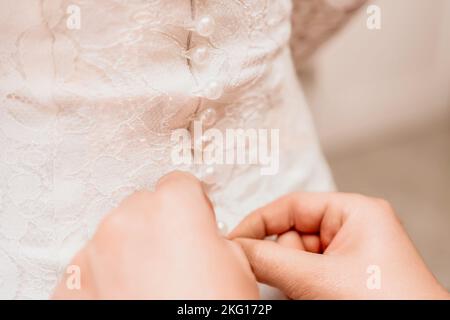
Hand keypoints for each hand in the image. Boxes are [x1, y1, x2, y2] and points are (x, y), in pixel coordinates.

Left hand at [53, 171, 258, 298]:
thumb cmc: (208, 313)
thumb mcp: (238, 268)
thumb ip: (217, 238)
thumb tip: (206, 238)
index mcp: (173, 208)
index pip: (180, 183)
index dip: (193, 204)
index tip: (194, 220)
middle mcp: (128, 221)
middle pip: (145, 207)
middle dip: (160, 228)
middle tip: (176, 262)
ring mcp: (94, 251)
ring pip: (116, 236)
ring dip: (131, 253)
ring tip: (152, 288)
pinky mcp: (71, 284)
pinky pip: (92, 268)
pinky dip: (107, 279)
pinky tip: (129, 300)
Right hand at [230, 192, 448, 298]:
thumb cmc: (387, 305)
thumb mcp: (318, 279)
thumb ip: (270, 260)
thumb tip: (235, 248)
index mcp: (355, 212)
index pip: (292, 205)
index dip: (258, 222)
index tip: (233, 241)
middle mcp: (354, 229)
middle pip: (293, 234)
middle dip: (283, 259)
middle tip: (291, 282)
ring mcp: (351, 255)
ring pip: (298, 258)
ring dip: (292, 277)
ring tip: (312, 295)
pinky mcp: (346, 277)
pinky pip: (308, 275)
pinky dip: (300, 287)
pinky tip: (310, 298)